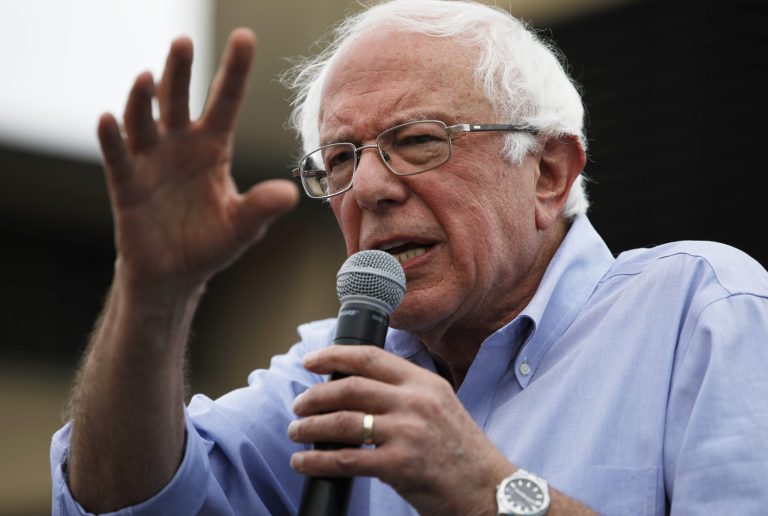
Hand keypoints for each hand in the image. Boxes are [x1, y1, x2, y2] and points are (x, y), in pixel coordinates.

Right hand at [98, 29, 297, 292]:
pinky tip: (108, 119)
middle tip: (184, 41)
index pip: (226, 101)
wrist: (175, 275)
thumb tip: (289, 194)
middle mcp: (180, 145)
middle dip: (181, 71)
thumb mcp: (243, 226)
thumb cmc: (211, 244)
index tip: (244, 37)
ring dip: (143, 99)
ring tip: (149, 76)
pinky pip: (119, 157)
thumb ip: (261, 208)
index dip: (234, 70)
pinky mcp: (127, 185)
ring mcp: (151, 161)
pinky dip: (112, 139)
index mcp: (213, 148)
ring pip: (144, 120)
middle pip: (179, 100)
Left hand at [288, 346, 513, 514]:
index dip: (334, 355)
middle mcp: (416, 402)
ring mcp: (408, 433)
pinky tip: (304, 462)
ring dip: (311, 427)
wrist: (487, 489)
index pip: (370, 357)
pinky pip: (346, 460)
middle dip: (315, 395)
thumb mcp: (439, 406)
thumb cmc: (459, 450)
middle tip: (299, 405)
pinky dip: (318, 461)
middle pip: (350, 388)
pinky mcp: (399, 466)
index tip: (311, 361)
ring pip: (343, 422)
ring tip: (296, 431)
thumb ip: (404, 393)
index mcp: (424, 383)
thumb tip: (355, 386)